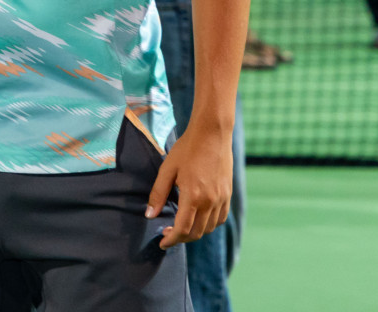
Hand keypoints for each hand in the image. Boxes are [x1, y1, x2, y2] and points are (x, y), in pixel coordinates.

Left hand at [146, 123, 231, 249]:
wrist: (212, 134)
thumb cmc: (187, 149)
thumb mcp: (167, 169)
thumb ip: (158, 194)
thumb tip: (149, 215)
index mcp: (193, 196)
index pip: (182, 229)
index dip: (171, 240)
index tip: (162, 243)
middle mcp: (210, 202)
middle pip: (196, 233)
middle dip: (181, 238)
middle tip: (168, 234)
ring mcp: (221, 199)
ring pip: (209, 228)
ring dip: (194, 233)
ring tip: (181, 227)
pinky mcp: (228, 194)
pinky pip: (220, 219)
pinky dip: (209, 225)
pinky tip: (198, 219)